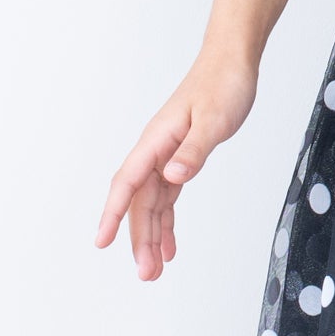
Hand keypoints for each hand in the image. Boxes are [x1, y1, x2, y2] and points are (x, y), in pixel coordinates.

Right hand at [94, 46, 258, 279]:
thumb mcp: (214, 119)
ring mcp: (166, 154)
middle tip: (147, 274)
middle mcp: (156, 150)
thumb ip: (193, 150)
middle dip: (139, 238)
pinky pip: (166, 196)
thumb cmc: (223, 84)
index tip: (102, 241)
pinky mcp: (180, 157)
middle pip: (139, 201)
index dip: (113, 213)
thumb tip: (171, 178)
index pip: (127, 182)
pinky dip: (167, 220)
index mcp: (156, 140)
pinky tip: (170, 244)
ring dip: (152, 235)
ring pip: (151, 203)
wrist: (232, 61)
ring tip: (155, 269)